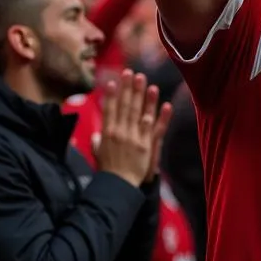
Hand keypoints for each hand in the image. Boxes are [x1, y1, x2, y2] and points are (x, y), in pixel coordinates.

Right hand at [97, 71, 172, 186]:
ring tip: (148, 82)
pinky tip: (165, 104)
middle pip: (126, 106)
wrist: (118, 187)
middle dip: (129, 89)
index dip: (113, 94)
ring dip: (145, 97)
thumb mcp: (97, 156)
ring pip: (140, 113)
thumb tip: (94, 136)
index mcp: (107, 133)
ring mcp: (134, 138)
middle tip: (132, 73)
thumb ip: (96, 144)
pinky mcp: (147, 146)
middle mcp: (121, 132)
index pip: (110, 109)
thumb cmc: (107, 172)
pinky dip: (161, 116)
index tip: (114, 81)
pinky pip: (155, 128)